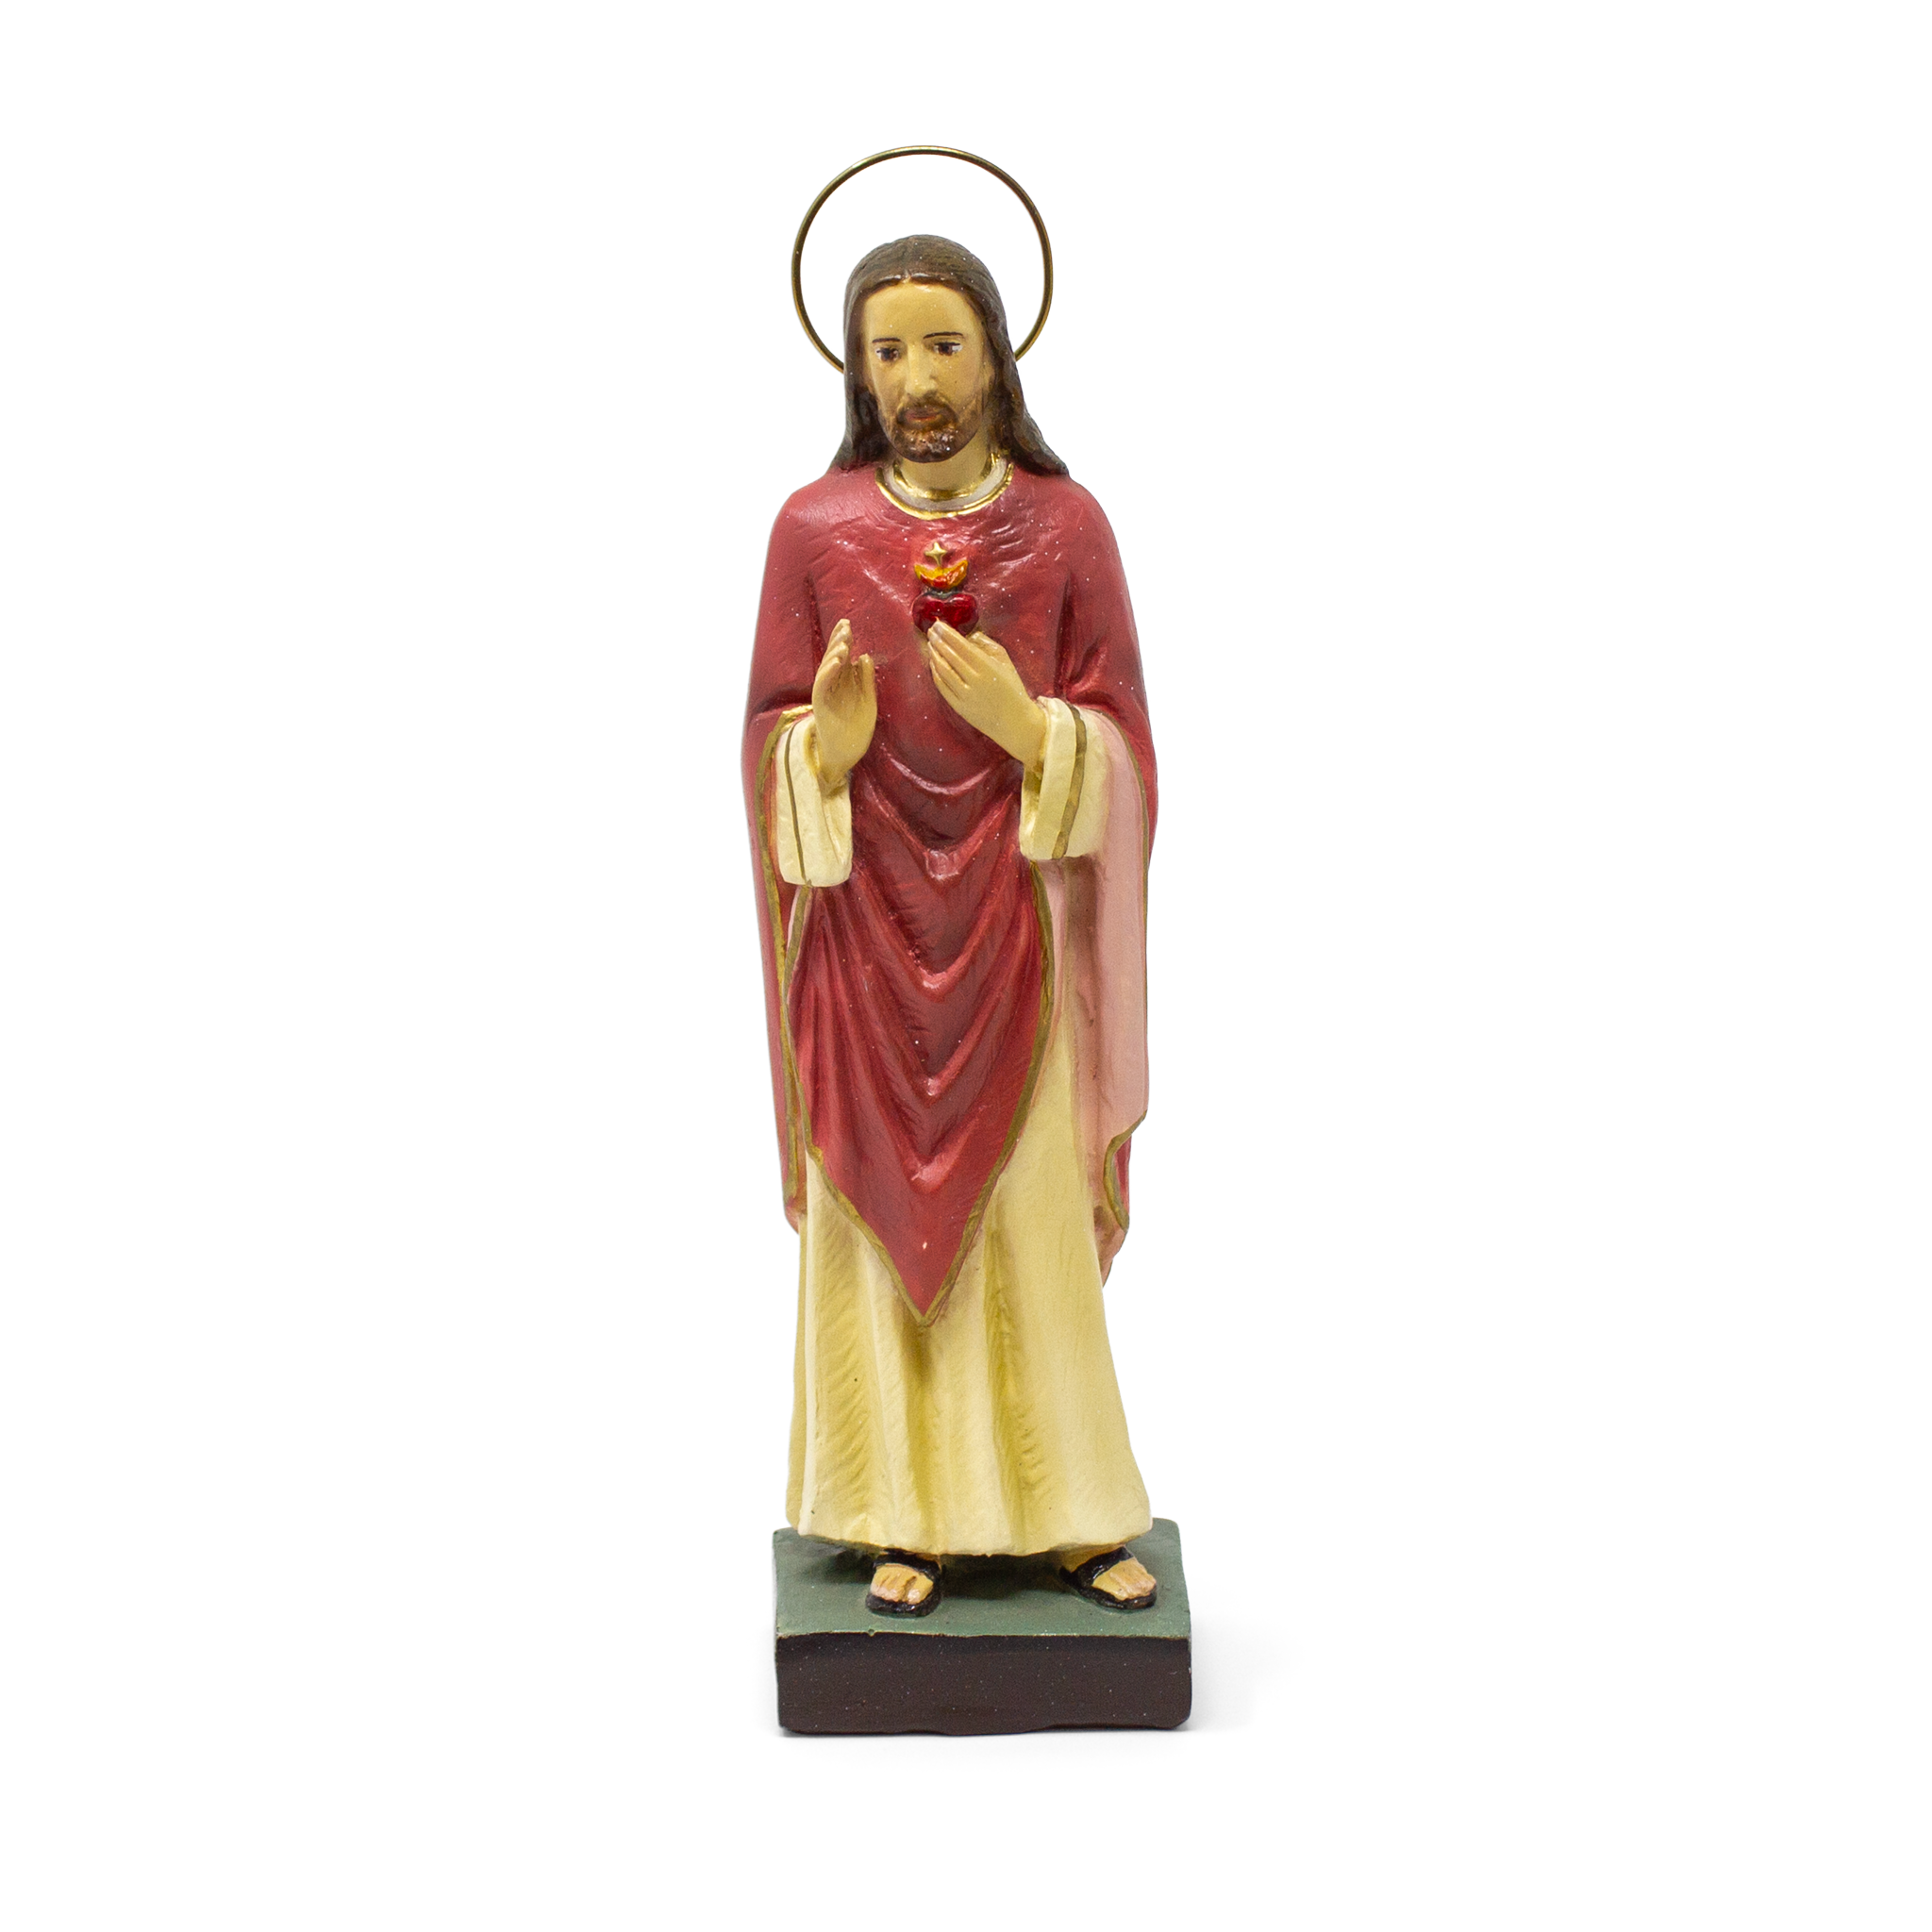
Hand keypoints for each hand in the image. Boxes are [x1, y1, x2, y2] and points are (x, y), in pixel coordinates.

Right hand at [811, 619, 874, 786]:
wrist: (845, 754)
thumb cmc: (856, 730)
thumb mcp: (868, 700)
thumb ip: (865, 680)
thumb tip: (864, 656)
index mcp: (842, 682)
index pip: (842, 656)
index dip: (844, 640)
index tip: (849, 624)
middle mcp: (831, 685)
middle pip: (832, 658)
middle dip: (838, 640)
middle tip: (846, 625)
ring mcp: (824, 694)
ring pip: (826, 668)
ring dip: (834, 653)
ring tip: (844, 642)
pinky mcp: (820, 705)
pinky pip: (822, 684)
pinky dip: (829, 672)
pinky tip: (838, 661)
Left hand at [922, 622, 1046, 771]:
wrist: (1014, 721)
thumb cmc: (1011, 689)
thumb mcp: (1006, 662)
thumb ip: (988, 645)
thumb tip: (969, 635)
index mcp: (987, 667)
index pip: (961, 646)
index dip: (947, 634)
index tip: (938, 624)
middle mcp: (974, 681)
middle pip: (950, 656)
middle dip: (938, 641)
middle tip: (931, 631)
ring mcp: (965, 695)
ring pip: (943, 671)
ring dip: (934, 655)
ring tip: (930, 645)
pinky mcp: (959, 708)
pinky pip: (943, 687)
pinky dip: (936, 673)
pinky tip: (933, 664)